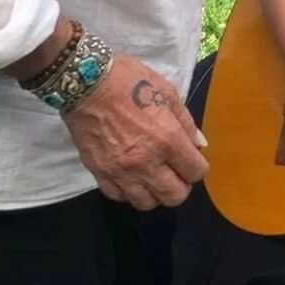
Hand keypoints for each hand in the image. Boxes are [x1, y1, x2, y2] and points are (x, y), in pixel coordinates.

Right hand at [63, 55, 208, 210]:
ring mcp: (121, 171)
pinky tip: (129, 177)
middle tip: (175, 172)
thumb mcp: (166, 91)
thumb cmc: (129, 81)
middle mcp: (147, 162)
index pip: (195, 172)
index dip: (197, 167)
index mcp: (168, 139)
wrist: (85, 82)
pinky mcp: (99, 173)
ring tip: (152, 177)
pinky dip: (127, 191)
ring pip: (146, 203)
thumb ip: (186, 121)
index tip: (191, 159)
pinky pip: (118, 196)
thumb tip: (199, 144)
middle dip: (181, 186)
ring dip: (154, 192)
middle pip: (174, 196)